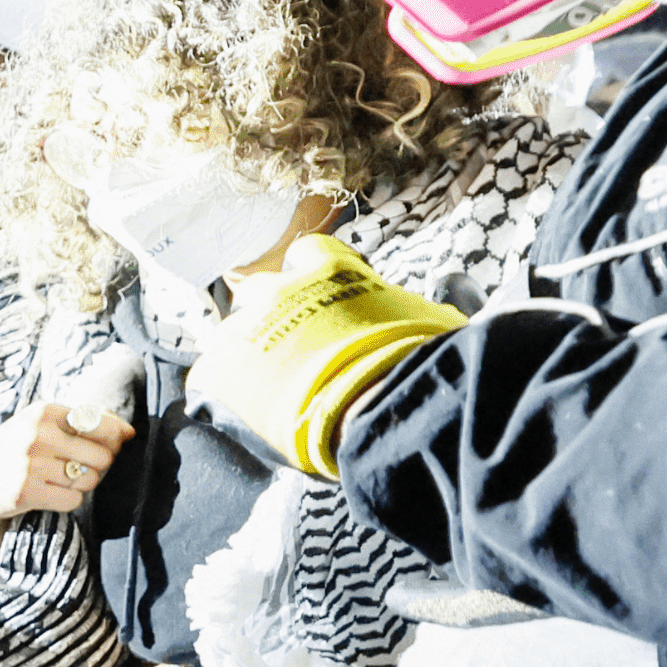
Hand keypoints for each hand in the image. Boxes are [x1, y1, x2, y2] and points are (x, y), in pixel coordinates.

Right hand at [0, 400, 135, 558]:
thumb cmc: (16, 451)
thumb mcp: (41, 426)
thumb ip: (84, 422)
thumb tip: (129, 432)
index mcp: (43, 411)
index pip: (100, 424)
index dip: (112, 439)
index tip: (106, 445)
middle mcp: (37, 434)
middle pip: (102, 455)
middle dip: (97, 465)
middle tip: (76, 467)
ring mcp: (30, 464)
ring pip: (89, 479)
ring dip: (82, 483)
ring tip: (59, 479)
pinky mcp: (27, 491)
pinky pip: (73, 499)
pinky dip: (68, 500)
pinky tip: (49, 493)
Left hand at [185, 235, 461, 475]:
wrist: (377, 407)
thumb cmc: (417, 362)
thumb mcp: (432, 318)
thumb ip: (428, 298)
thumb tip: (455, 284)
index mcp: (328, 268)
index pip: (308, 253)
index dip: (312, 278)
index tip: (321, 302)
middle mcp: (278, 288)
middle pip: (261, 291)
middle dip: (273, 316)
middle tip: (295, 351)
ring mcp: (244, 328)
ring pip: (234, 334)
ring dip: (250, 355)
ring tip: (273, 389)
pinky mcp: (219, 370)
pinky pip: (211, 377)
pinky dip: (226, 393)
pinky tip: (247, 413)